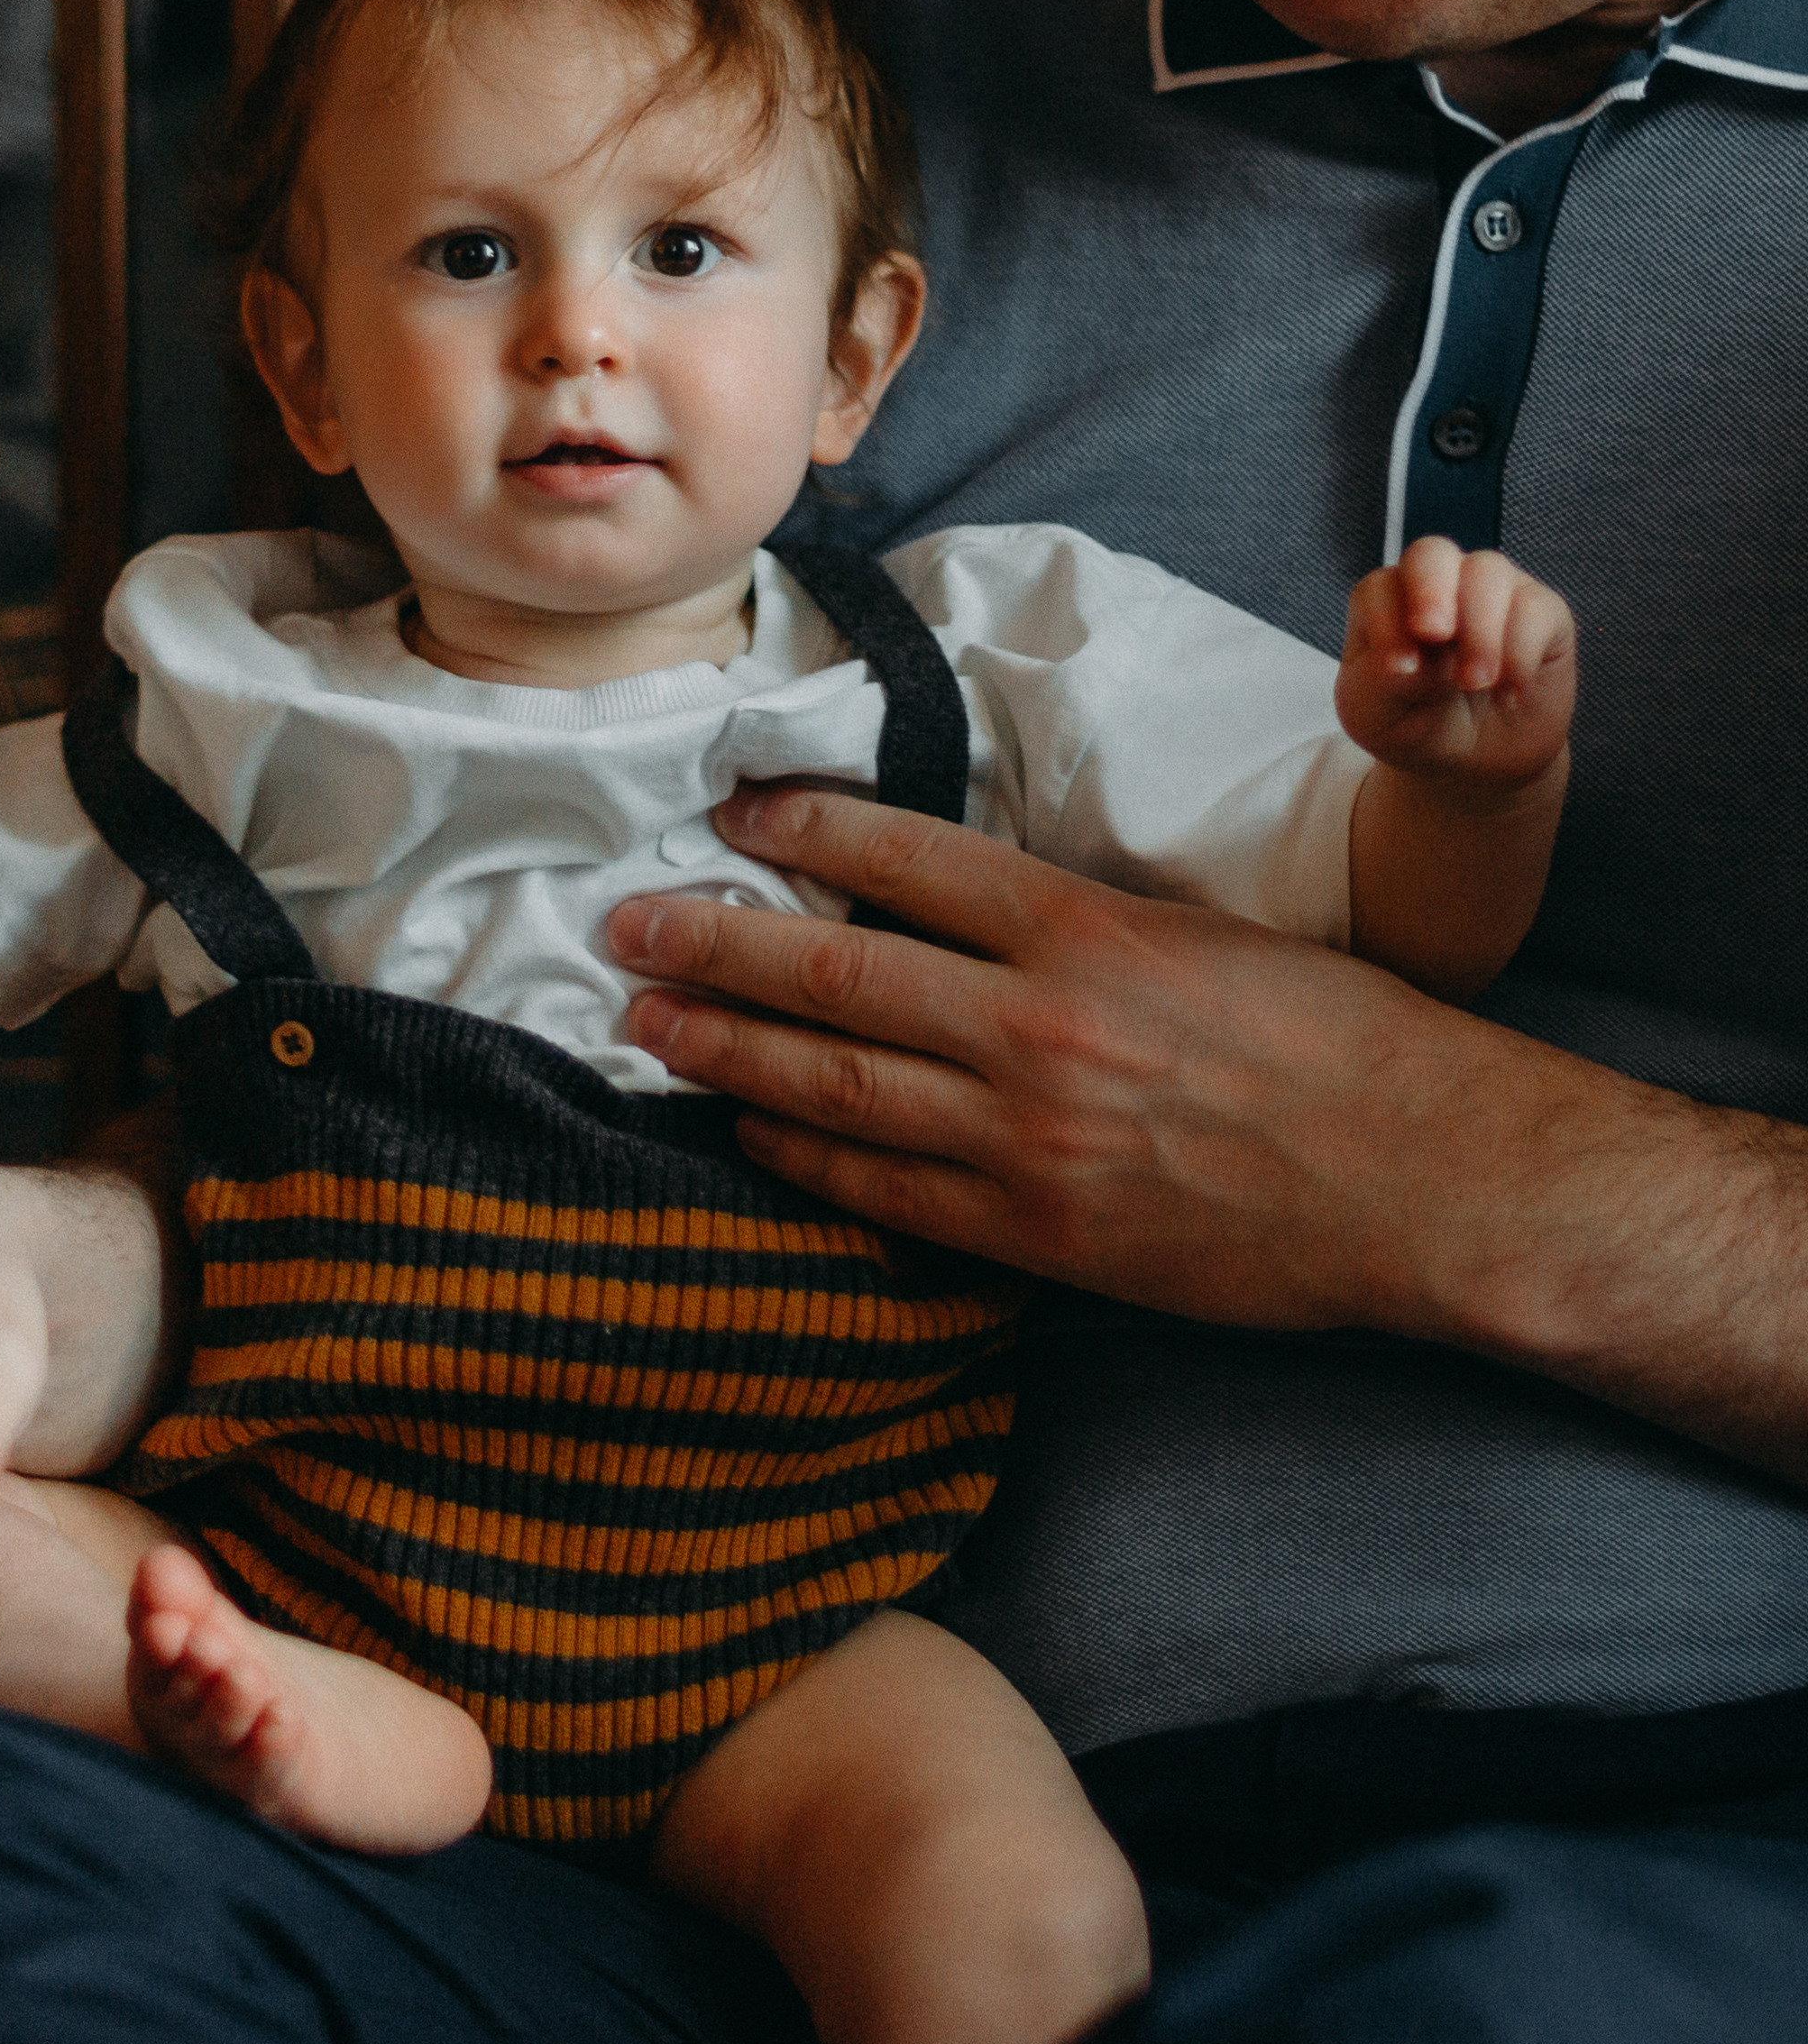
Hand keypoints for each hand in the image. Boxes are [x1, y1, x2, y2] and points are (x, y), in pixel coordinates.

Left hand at [607, 791, 1807, 1486]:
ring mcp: (1026, 1140)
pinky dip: (802, 1158)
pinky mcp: (1037, 1234)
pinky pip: (884, 1193)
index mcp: (1081, 928)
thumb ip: (1071, 922)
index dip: (802, 826)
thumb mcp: (1198, 931)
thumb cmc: (1334, 1036)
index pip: (902, 856)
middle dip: (712, 944)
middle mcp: (1034, 1027)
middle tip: (625, 924)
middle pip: (832, 972)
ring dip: (724, 1051)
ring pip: (833, 1084)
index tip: (732, 809)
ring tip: (646, 1023)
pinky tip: (749, 1133)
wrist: (1420, 1174)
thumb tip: (954, 903)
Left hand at [1336, 536, 1575, 793]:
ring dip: (1480, 630)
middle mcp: (1439, 583)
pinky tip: (1510, 695)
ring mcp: (1492, 591)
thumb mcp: (1379, 718)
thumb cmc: (1416, 725)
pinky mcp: (1542, 613)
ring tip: (1477, 683)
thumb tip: (1420, 661)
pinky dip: (1521, 653)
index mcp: (1387, 603)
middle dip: (1432, 590)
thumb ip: (1383, 684)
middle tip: (1434, 634)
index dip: (1386, 621)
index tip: (1398, 669)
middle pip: (1432, 553)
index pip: (1380, 589)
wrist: (1476, 763)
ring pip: (1488, 571)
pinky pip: (1536, 607)